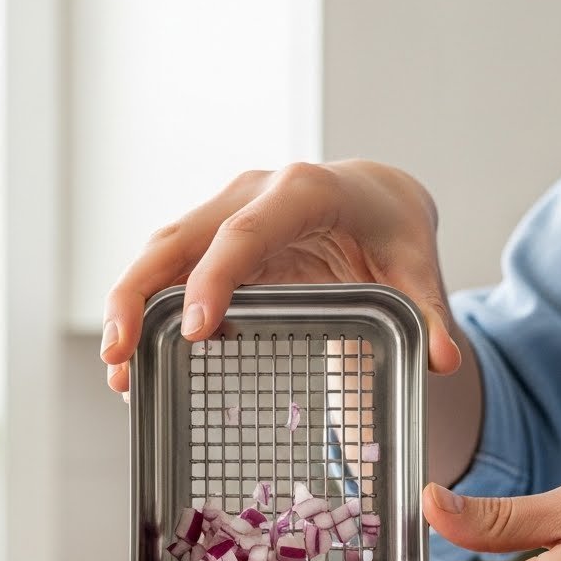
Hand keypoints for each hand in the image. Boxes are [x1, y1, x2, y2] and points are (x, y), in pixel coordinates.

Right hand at [101, 160, 461, 395]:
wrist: (375, 202)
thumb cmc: (391, 232)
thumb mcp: (416, 267)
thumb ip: (428, 313)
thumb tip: (444, 363)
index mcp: (303, 192)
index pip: (248, 231)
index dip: (216, 276)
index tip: (195, 330)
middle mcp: (251, 195)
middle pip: (180, 237)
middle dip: (141, 292)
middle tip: (119, 352)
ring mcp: (222, 215)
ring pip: (160, 252)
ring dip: (129, 306)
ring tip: (116, 368)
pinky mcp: (209, 240)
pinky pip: (166, 270)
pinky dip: (145, 311)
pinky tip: (132, 361)